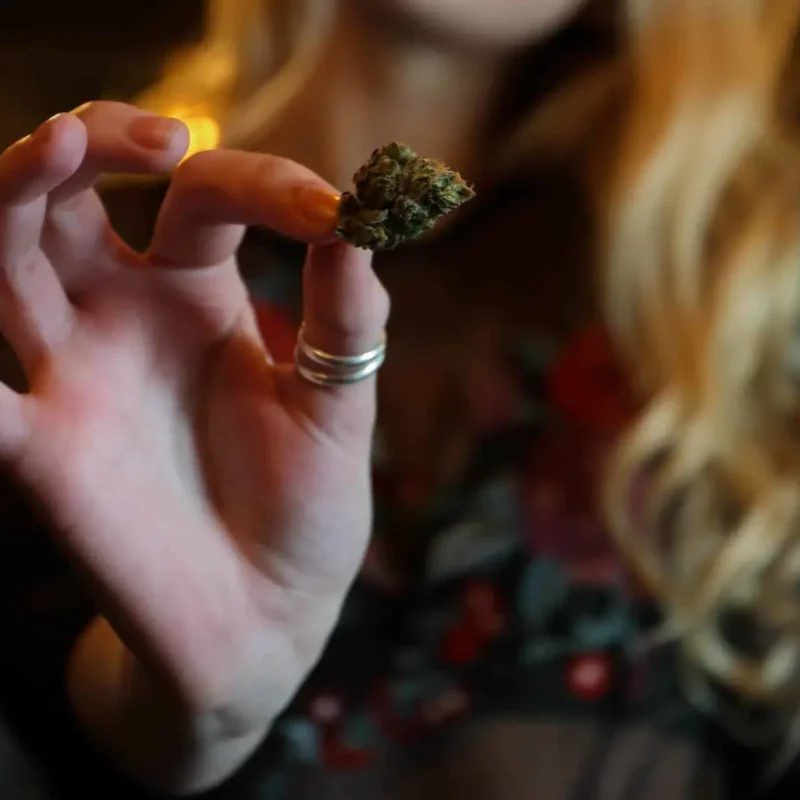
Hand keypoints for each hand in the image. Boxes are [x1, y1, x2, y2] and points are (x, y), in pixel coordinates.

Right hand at [0, 103, 387, 788]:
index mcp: (197, 299)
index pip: (204, 196)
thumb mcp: (338, 407)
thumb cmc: (304, 510)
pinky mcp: (41, 453)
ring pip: (5, 260)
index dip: (262, 182)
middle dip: (94, 139)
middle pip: (68, 198)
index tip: (332, 211)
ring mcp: (73, 380)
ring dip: (13, 192)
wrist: (265, 618)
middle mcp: (120, 321)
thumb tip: (363, 222)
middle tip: (161, 137)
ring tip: (59, 145)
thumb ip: (346, 320)